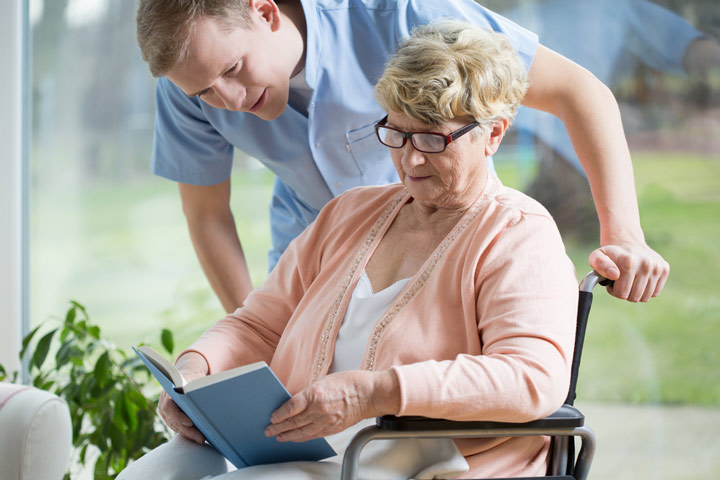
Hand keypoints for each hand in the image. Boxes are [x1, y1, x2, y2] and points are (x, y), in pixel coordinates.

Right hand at [157, 352, 208, 443]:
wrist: (183, 378)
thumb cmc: (190, 379)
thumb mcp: (191, 381)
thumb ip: (192, 389)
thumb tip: (204, 400)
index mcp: (167, 393)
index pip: (170, 407)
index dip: (179, 416)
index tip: (190, 422)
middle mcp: (163, 405)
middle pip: (175, 421)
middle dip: (189, 431)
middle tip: (201, 438)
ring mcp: (165, 414)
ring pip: (176, 427)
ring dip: (189, 435)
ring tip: (202, 440)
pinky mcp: (170, 419)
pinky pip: (178, 428)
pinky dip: (188, 433)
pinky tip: (198, 437)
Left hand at [265, 370, 398, 442]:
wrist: (370, 394)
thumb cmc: (350, 383)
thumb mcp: (323, 381)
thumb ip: (308, 394)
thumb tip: (295, 403)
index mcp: (315, 394)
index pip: (290, 407)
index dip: (279, 414)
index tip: (272, 417)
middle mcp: (319, 410)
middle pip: (293, 422)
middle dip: (279, 427)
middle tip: (269, 430)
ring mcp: (326, 421)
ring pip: (302, 432)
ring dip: (288, 435)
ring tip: (279, 437)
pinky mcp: (333, 429)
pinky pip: (314, 435)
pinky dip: (303, 437)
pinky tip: (296, 438)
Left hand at [589, 242, 668, 301]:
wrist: (627, 242)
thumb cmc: (610, 255)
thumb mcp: (597, 257)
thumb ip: (599, 265)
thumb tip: (614, 274)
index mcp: (628, 262)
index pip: (621, 294)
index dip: (614, 291)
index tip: (612, 282)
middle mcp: (646, 264)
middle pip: (634, 297)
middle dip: (624, 293)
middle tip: (621, 281)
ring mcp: (657, 267)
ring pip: (645, 297)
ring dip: (635, 292)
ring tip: (630, 280)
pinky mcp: (664, 269)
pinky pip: (655, 292)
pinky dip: (646, 290)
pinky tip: (640, 279)